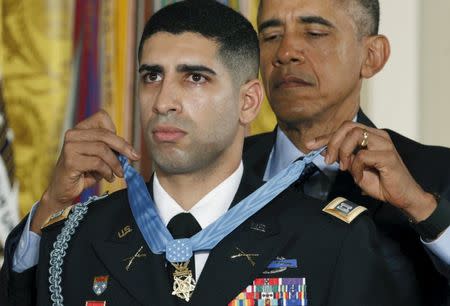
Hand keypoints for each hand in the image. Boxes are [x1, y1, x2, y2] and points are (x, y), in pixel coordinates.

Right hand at [31, 110, 139, 233]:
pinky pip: (97, 163)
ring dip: (115, 163)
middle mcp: (73, 134)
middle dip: (124, 147)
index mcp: (81, 129)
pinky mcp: (70, 161)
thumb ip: (112, 149)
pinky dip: (107, 171)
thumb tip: (131, 151)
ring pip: (102, 149)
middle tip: (135, 157)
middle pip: (105, 134)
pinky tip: (109, 178)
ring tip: (119, 173)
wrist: (64, 190)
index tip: (125, 147)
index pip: (102, 117)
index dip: (116, 131)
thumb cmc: (85, 172)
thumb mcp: (101, 156)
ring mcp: (70, 147)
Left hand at [306, 121, 436, 221]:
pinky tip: (359, 176)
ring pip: (354, 135)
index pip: (344, 129)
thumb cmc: (380, 182)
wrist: (402, 197)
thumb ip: (343, 157)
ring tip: (344, 168)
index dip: (325, 136)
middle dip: (332, 142)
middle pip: (348, 126)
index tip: (309, 145)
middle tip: (328, 160)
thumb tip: (325, 150)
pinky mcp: (388, 156)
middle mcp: (378, 136)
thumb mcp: (355, 168)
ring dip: (343, 152)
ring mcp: (384, 144)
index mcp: (370, 136)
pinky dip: (356, 167)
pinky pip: (363, 155)